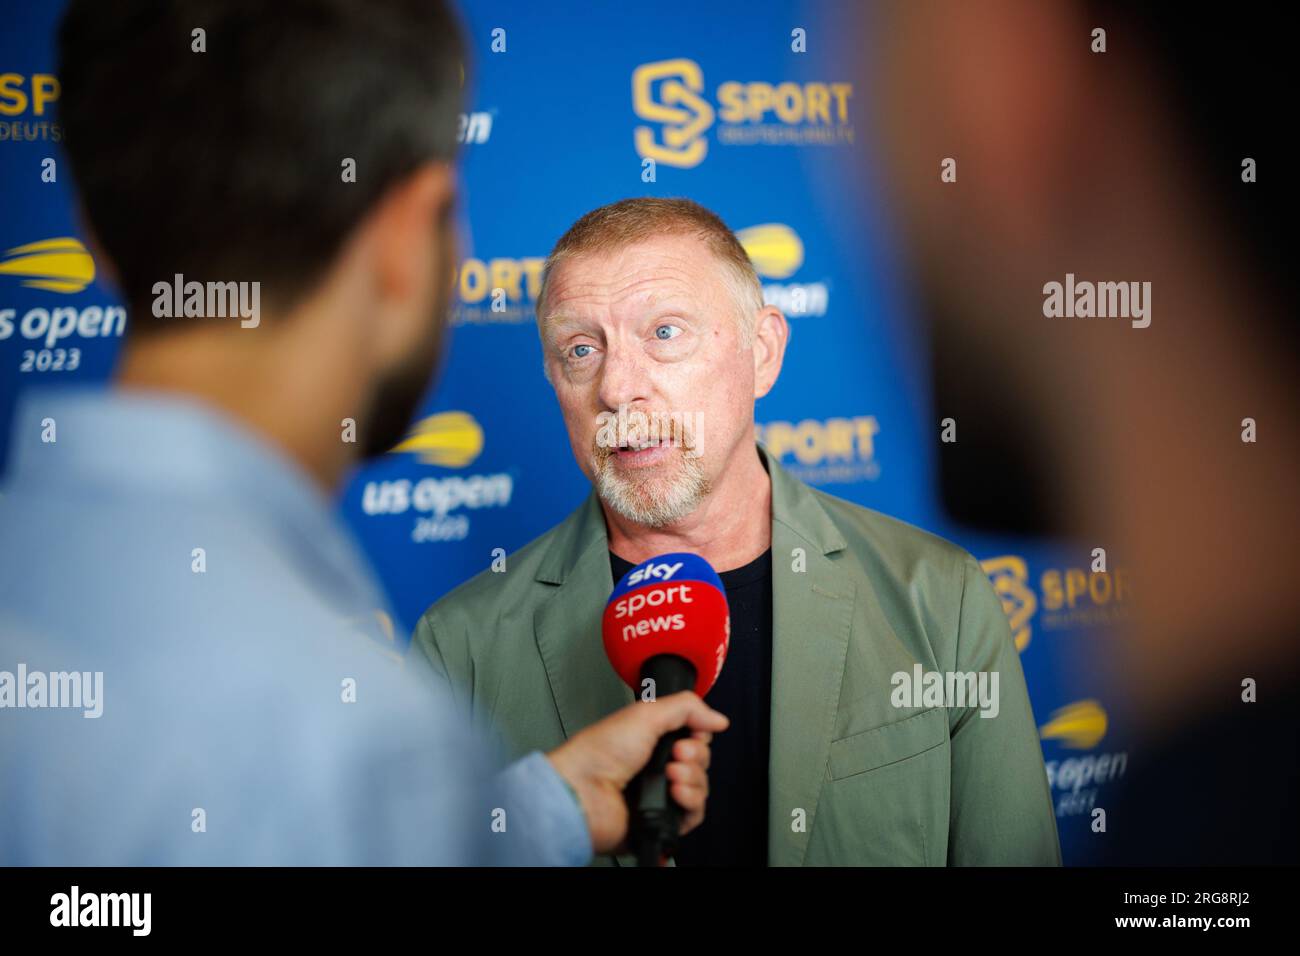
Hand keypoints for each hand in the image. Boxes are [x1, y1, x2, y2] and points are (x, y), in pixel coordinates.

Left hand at [545, 691, 728, 853]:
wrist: (582, 793)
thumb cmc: (598, 754)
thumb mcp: (645, 713)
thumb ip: (686, 707)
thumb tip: (717, 718)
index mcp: (650, 739)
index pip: (692, 736)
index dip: (698, 734)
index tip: (690, 732)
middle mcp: (655, 766)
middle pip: (700, 760)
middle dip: (695, 755)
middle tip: (676, 753)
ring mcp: (659, 793)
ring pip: (701, 786)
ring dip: (692, 778)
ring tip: (670, 774)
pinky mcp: (662, 819)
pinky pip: (694, 813)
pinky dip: (690, 801)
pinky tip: (673, 793)